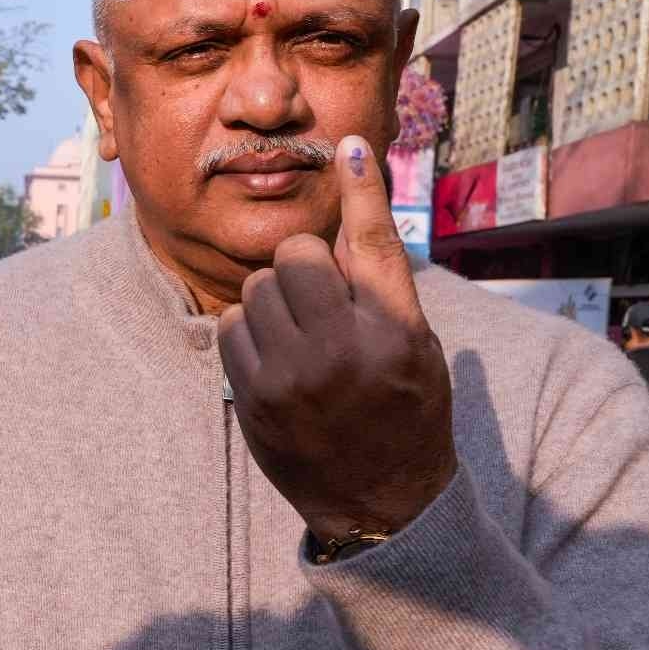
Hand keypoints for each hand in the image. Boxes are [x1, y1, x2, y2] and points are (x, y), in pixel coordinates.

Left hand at [218, 135, 456, 546]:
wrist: (380, 504)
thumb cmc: (406, 414)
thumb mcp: (416, 347)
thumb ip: (379, 286)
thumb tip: (346, 215)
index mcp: (396, 332)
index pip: (374, 243)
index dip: (363, 188)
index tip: (349, 145)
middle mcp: (344, 349)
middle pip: (296, 253)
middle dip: (304, 268)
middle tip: (320, 304)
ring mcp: (293, 375)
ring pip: (258, 285)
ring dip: (274, 300)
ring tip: (300, 339)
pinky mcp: (254, 396)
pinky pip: (232, 323)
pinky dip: (250, 332)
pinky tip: (276, 362)